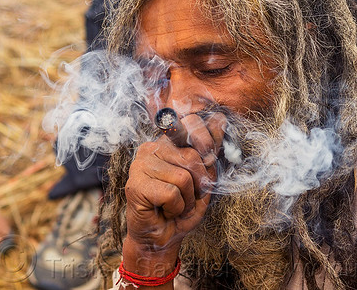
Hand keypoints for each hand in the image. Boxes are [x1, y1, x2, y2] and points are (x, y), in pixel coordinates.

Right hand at [123, 112, 225, 273]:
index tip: (208, 160)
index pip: (191, 123)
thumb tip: (220, 118)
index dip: (207, 142)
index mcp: (168, 142)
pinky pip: (171, 193)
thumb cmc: (183, 207)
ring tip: (175, 205)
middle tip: (187, 197)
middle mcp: (151, 147)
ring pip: (183, 177)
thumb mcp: (204, 178)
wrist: (163, 237)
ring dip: (186, 200)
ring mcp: (140, 164)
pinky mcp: (136, 184)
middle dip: (198, 185)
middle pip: (193, 156)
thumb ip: (210, 150)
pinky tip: (164, 211)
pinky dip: (176, 208)